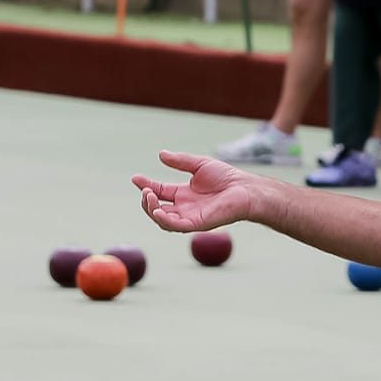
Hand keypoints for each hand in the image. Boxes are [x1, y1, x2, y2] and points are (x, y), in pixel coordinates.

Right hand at [132, 150, 260, 231]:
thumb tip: (161, 154)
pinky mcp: (196, 224)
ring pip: (162, 219)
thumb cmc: (227, 177)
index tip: (135, 178)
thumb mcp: (199, 164)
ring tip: (149, 196)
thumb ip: (180, 161)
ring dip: (151, 209)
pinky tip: (157, 209)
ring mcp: (189, 217)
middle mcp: (185, 207)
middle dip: (147, 200)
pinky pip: (175, 226)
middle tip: (145, 189)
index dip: (146, 185)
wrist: (245, 189)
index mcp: (184, 194)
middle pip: (157, 208)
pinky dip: (163, 219)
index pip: (159, 192)